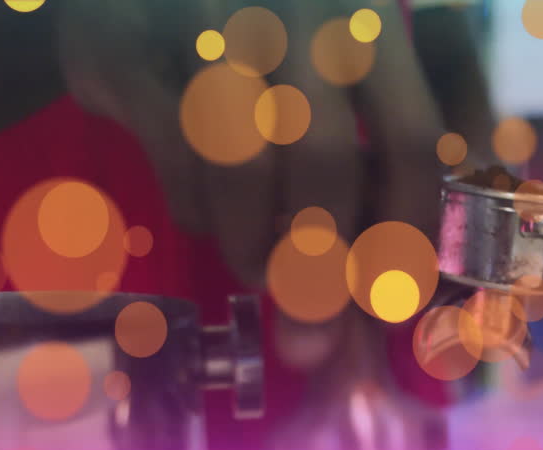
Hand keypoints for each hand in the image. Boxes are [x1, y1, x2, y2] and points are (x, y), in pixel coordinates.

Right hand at [56, 0, 450, 289]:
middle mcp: (297, 12)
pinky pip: (176, 160)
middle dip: (323, 264)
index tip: (394, 300)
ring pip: (244, 165)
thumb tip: (393, 299)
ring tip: (260, 271)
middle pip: (326, 158)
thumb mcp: (343, 81)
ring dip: (254, 247)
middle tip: (316, 325)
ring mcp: (210, 22)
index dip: (408, 231)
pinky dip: (198, 213)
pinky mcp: (129, 50)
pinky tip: (208, 220)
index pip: (412, 137)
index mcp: (368, 21)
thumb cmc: (266, 48)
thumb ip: (383, 167)